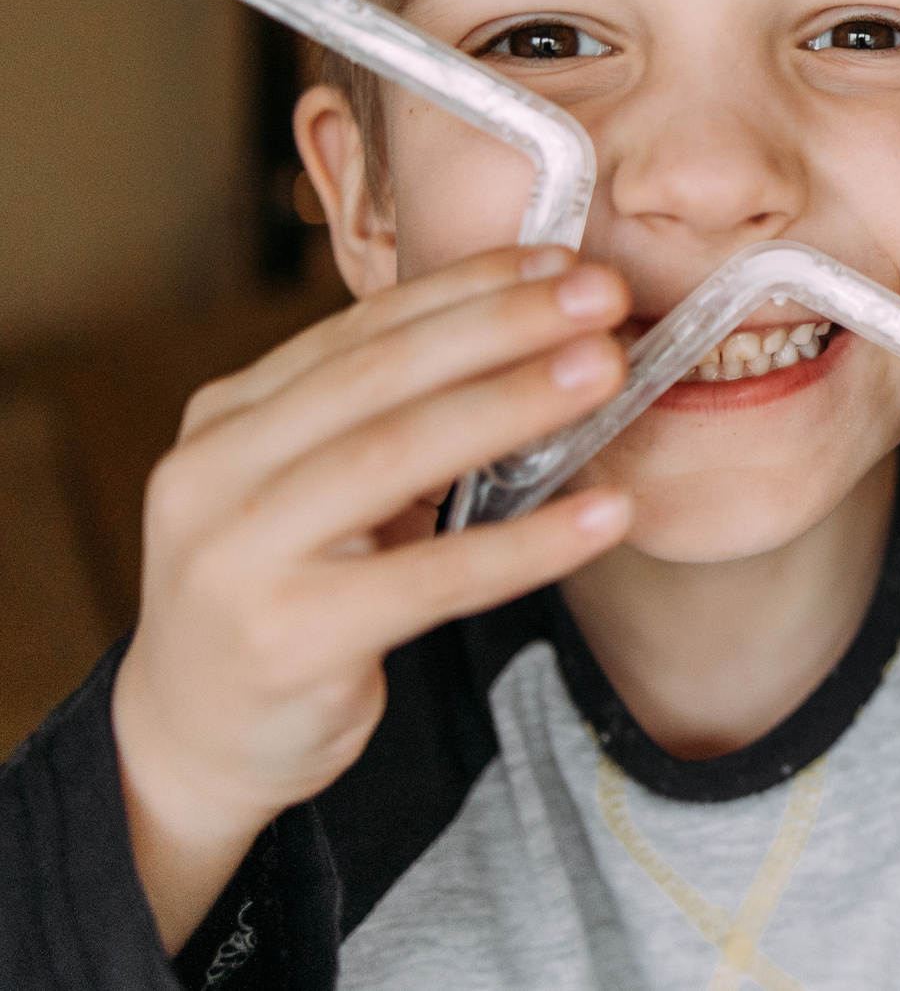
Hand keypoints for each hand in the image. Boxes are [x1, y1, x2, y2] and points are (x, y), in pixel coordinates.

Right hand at [113, 247, 636, 950]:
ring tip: (607, 372)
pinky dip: (527, 543)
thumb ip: (389, 421)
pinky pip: (433, 579)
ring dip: (514, 406)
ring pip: (397, 457)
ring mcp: (240, 556)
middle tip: (601, 294)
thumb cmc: (284, 593)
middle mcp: (215, 472)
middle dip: (501, 325)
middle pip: (380, 377)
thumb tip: (538, 337)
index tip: (561, 259)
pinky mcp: (288, 638)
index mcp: (228, 418)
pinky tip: (604, 517)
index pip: (361, 332)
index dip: (467, 289)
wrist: (191, 739)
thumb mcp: (314, 491)